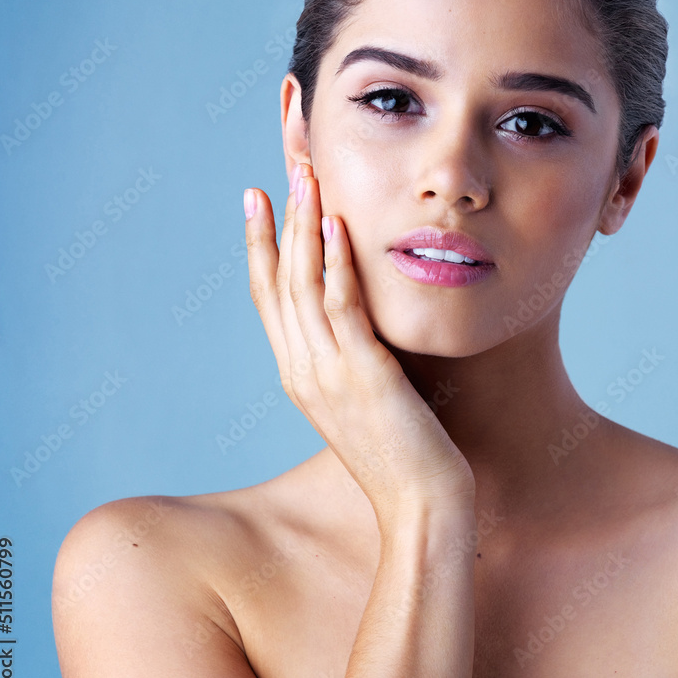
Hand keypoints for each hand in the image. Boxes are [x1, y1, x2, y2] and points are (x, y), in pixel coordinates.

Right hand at [242, 164, 475, 527]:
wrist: (419, 507)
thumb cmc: (401, 454)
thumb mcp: (364, 400)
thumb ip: (352, 360)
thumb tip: (362, 328)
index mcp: (300, 374)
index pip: (269, 298)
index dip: (260, 246)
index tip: (258, 200)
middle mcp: (302, 370)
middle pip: (277, 282)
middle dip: (277, 222)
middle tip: (281, 171)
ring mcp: (327, 373)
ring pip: (302, 285)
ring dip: (302, 228)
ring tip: (305, 179)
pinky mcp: (363, 375)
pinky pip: (342, 309)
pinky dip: (335, 264)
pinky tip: (336, 225)